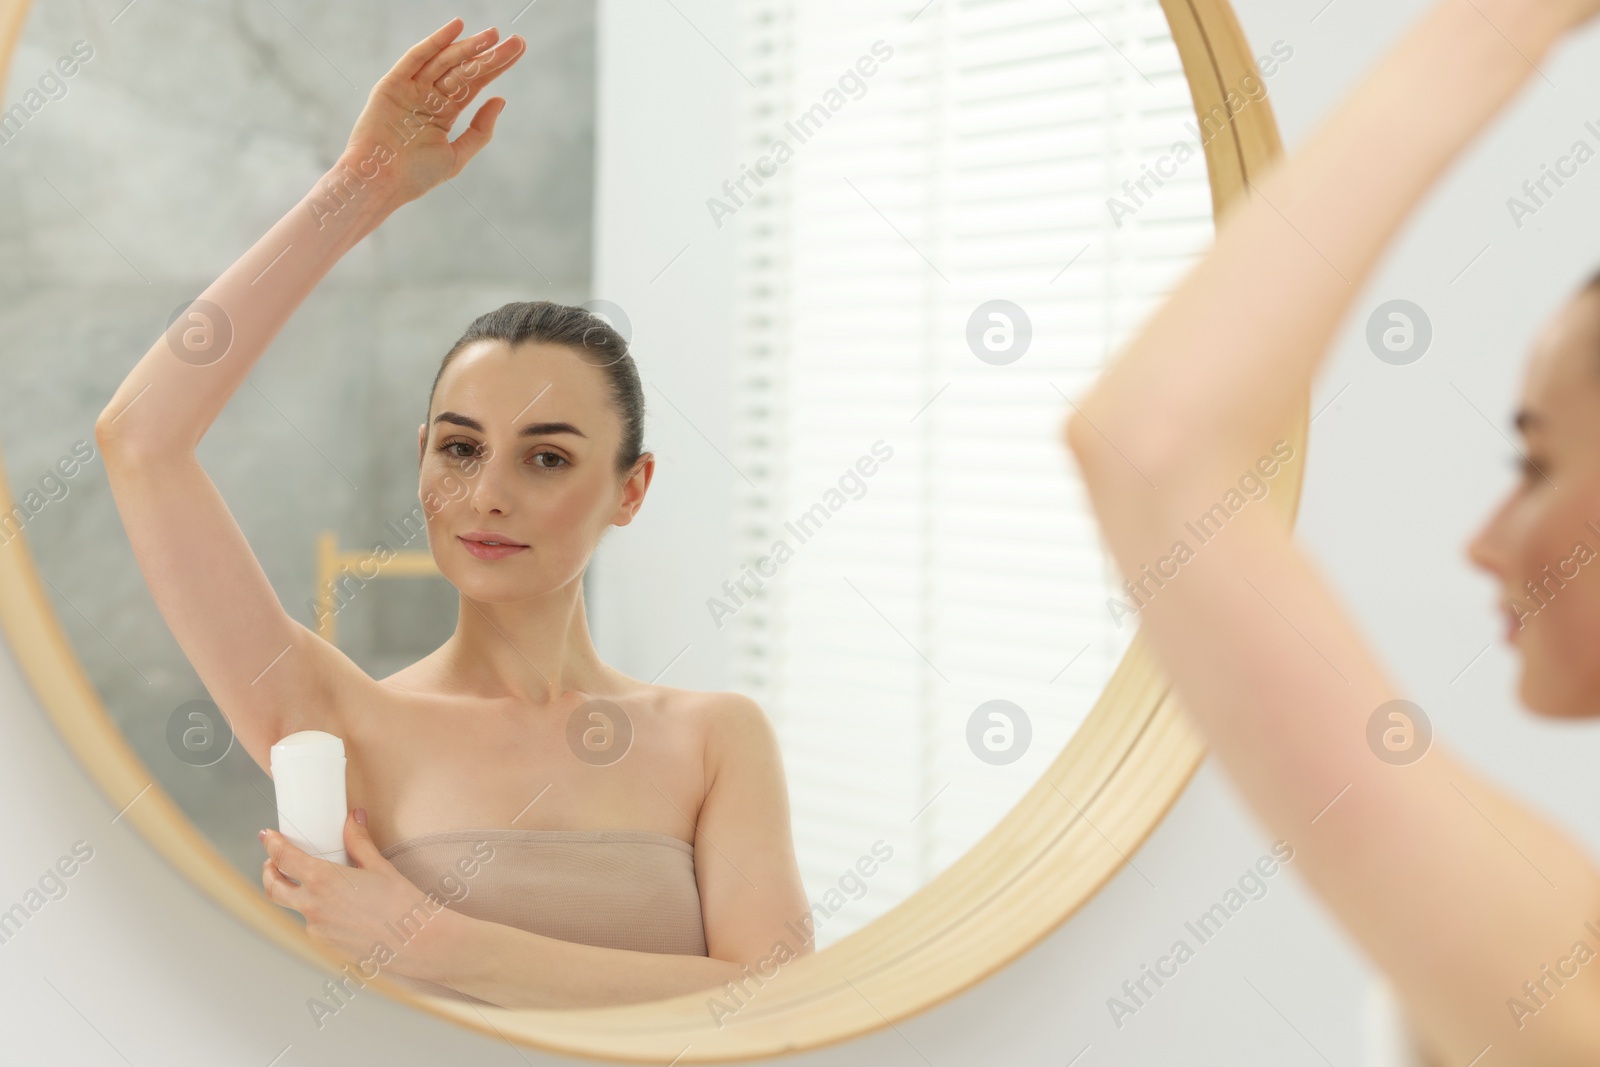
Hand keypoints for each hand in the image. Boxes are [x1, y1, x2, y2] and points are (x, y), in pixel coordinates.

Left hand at [260, 809, 448, 979]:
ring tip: (318, 884)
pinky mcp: (326, 944)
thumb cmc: (402, 903)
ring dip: (298, 894)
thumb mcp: (379, 866)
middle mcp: (313, 906)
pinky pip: (315, 924)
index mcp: (323, 880)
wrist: (416, 942)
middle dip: (269, 873)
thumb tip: (353, 818)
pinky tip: (341, 908)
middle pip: (274, 888)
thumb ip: (358, 842)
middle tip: (272, 863)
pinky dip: (319, 912)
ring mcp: (317, 929)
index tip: (268, 836)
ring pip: (296, 907)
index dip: (272, 844)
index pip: (283, 858)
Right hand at [340, 17, 525, 208]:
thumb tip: (501, 100)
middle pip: (464, 70)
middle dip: (490, 55)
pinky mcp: (393, 84)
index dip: (496, 66)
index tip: (518, 50)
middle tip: (516, 41)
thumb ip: (479, 131)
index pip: (475, 83)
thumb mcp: (456, 156)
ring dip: (469, 47)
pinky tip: (457, 27)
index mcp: (443, 112)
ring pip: (445, 62)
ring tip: (493, 35)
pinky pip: (416, 58)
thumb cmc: (415, 176)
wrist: (380, 182)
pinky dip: (435, 42)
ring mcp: (411, 88)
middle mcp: (428, 96)